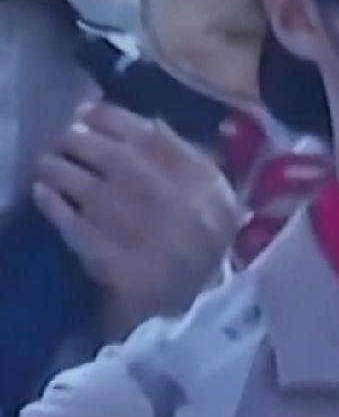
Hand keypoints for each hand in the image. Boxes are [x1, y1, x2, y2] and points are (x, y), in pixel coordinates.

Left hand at [33, 101, 240, 339]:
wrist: (201, 302)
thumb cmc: (209, 243)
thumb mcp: (217, 194)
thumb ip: (188, 158)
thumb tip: (149, 123)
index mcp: (189, 173)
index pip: (140, 132)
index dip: (106, 117)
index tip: (86, 114)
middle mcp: (155, 189)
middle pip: (100, 150)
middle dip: (74, 140)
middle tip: (63, 141)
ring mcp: (125, 221)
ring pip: (77, 180)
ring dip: (55, 167)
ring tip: (47, 165)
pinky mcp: (103, 253)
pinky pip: (67, 220)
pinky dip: (51, 203)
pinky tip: (43, 193)